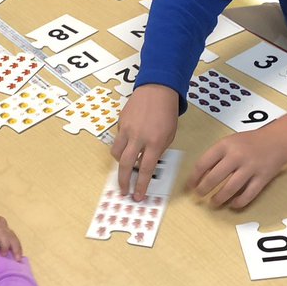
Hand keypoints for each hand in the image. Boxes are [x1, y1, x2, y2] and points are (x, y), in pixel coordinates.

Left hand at [0, 214, 22, 270]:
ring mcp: (1, 228)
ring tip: (18, 259)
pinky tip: (20, 255)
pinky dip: (18, 245)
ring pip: (11, 235)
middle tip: (6, 257)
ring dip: (15, 246)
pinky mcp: (7, 228)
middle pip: (2, 235)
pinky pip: (15, 236)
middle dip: (5, 245)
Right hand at [110, 84, 178, 199]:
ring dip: (120, 163)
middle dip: (124, 181)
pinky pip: (118, 139)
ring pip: (116, 153)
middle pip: (126, 164)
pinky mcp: (120, 122)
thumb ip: (158, 150)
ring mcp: (127, 129)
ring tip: (125, 166)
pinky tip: (129, 141)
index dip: (141, 185)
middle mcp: (139, 137)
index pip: (146, 169)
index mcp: (155, 141)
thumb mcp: (169, 134)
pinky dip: (122, 145)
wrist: (157, 89)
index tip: (138, 196)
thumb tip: (147, 163)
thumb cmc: (167, 112)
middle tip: (124, 191)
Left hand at [188, 128, 286, 208]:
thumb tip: (200, 176)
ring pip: (230, 189)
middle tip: (199, 195)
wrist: (277, 140)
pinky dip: (239, 202)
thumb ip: (215, 156)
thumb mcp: (229, 142)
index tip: (191, 185)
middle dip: (204, 189)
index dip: (194, 177)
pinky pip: (248, 195)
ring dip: (219, 198)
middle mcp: (237, 156)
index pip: (203, 163)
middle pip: (214, 178)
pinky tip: (233, 204)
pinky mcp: (262, 178)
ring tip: (213, 202)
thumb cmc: (249, 142)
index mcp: (225, 145)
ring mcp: (250, 168)